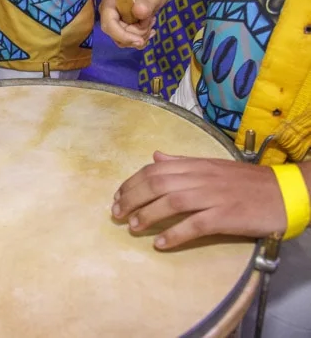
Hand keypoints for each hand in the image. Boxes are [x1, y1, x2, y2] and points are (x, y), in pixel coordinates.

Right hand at [99, 0, 170, 48]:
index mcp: (110, 1)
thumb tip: (139, 12)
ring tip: (151, 22)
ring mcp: (113, 21)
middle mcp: (107, 13)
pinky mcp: (119, 28)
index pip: (109, 23)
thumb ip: (146, 3)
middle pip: (115, 34)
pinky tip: (149, 29)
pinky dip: (140, 38)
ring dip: (140, 36)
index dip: (122, 35)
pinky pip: (126, 40)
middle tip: (151, 23)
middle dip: (135, 35)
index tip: (139, 41)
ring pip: (122, 40)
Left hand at [111, 152, 286, 249]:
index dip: (132, 183)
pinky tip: (160, 243)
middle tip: (116, 213)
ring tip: (132, 227)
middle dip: (131, 198)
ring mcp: (214, 197)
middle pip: (157, 184)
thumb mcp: (212, 165)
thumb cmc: (246, 181)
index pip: (154, 170)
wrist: (285, 192)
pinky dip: (175, 234)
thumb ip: (181, 162)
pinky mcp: (226, 216)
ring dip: (148, 215)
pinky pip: (195, 225)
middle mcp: (201, 178)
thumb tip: (154, 157)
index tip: (117, 196)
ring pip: (172, 202)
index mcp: (196, 165)